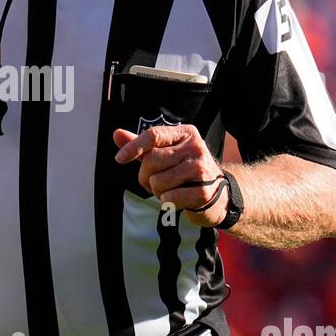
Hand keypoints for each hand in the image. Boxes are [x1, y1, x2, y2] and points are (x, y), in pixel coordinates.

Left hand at [113, 123, 228, 227]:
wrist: (218, 194)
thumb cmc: (184, 171)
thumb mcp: (165, 154)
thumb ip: (141, 146)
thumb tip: (116, 134)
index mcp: (186, 133)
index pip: (154, 135)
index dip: (133, 147)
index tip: (119, 159)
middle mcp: (196, 147)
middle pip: (151, 160)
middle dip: (145, 176)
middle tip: (155, 181)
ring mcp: (202, 169)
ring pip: (157, 181)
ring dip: (156, 191)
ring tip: (170, 189)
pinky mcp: (205, 191)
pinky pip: (169, 197)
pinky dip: (167, 201)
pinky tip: (178, 198)